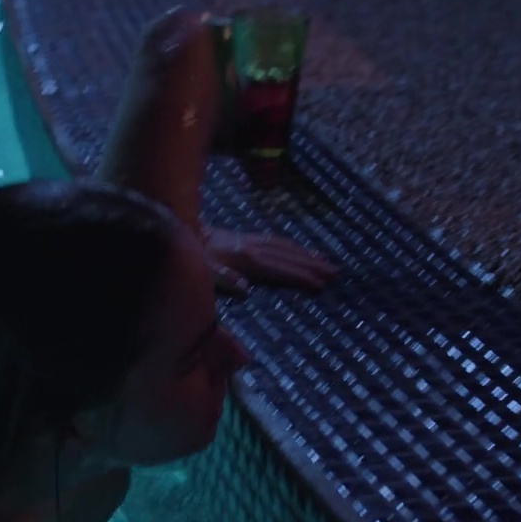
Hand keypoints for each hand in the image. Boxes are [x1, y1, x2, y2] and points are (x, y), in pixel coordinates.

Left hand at [204, 228, 337, 294]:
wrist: (185, 233)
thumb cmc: (195, 259)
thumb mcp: (204, 272)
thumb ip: (223, 279)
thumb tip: (245, 288)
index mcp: (245, 258)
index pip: (278, 269)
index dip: (299, 276)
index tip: (319, 285)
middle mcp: (254, 247)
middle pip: (288, 257)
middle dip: (312, 266)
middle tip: (335, 274)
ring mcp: (253, 241)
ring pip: (287, 247)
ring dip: (308, 256)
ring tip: (329, 264)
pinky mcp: (250, 238)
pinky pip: (279, 242)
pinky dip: (296, 247)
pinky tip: (305, 252)